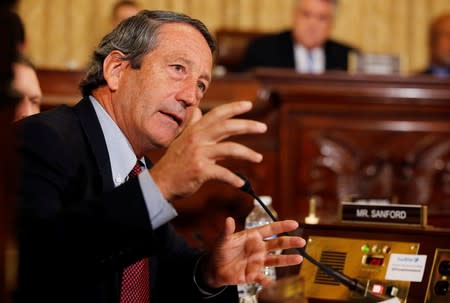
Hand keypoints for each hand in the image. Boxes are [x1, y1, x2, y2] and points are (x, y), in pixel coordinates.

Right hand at [150, 101, 266, 200]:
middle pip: (227, 127)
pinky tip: (241, 183)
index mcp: (196, 130)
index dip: (234, 108)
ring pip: (230, 149)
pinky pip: (223, 173)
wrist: (161, 182)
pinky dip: (234, 179)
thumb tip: (197, 110)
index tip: (249, 104)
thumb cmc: (174, 162)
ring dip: (247, 153)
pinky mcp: (200, 170)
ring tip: (259, 158)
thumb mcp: (182, 139)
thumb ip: (192, 125)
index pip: (217, 114)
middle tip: (263, 127)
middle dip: (247, 126)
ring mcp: (199, 154)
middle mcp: (197, 139)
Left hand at [201, 217, 305, 287]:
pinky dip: (269, 282)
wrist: (215, 268)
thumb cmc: (220, 251)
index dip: (282, 226)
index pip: (270, 229)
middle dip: (290, 242)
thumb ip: (227, 231)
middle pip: (277, 244)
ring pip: (275, 260)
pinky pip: (264, 278)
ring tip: (299, 258)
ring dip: (287, 260)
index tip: (294, 224)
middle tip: (301, 241)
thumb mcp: (223, 240)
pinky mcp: (254, 274)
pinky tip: (275, 284)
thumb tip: (229, 219)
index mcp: (253, 236)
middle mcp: (258, 248)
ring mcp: (258, 261)